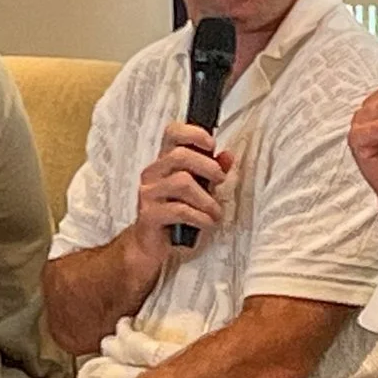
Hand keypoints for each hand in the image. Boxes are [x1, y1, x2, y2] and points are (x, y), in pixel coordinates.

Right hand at [128, 122, 232, 272]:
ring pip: (182, 182)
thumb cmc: (174, 212)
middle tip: (220, 181)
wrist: (149, 244)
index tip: (211, 145)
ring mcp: (149, 193)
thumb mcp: (198, 189)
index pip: (172, 133)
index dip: (193, 133)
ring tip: (215, 212)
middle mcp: (153, 173)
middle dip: (208, 167)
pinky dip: (200, 217)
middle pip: (180, 155)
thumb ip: (212, 171)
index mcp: (164, 162)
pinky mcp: (149, 215)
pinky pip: (180, 210)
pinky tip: (206, 223)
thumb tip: (228, 156)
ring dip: (207, 199)